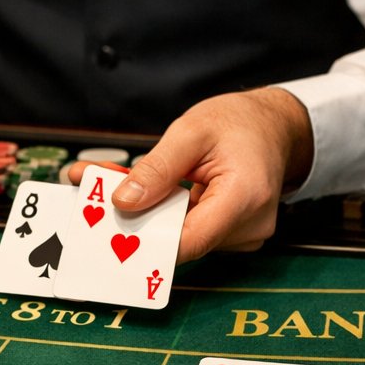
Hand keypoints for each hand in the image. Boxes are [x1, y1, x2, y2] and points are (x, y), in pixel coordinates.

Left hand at [104, 88, 312, 262]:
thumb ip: (157, 168)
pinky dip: (165, 212)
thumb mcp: (191, 131)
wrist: (273, 126)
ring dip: (148, 212)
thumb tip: (123, 202)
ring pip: (181, 235)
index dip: (146, 238)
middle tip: (91, 188)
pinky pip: (191, 230)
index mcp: (246, 197)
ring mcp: (243, 235)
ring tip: (115, 181)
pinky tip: (146, 191)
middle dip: (136, 216)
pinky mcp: (232, 235)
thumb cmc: (239, 123)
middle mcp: (250, 226)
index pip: (189, 241)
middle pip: (180, 239)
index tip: (106, 224)